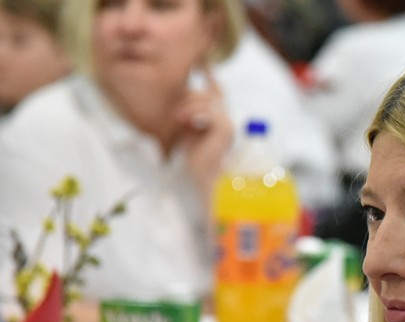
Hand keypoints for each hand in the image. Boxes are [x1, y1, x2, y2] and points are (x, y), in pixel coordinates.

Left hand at [173, 67, 232, 197]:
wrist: (202, 176)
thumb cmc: (193, 156)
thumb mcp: (187, 129)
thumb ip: (188, 112)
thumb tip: (183, 94)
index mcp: (219, 118)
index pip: (216, 91)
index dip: (210, 76)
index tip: (203, 62)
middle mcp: (226, 119)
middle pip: (207, 94)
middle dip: (189, 100)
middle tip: (177, 115)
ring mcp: (227, 123)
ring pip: (206, 102)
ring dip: (189, 108)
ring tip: (179, 119)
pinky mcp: (225, 129)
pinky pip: (208, 112)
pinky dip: (195, 114)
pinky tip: (186, 122)